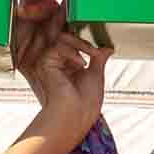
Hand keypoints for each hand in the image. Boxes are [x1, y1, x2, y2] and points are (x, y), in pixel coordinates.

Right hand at [23, 19, 110, 142]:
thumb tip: (107, 49)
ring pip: (61, 39)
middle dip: (83, 41)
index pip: (75, 45)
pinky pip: (56, 47)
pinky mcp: (45, 64)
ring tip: (91, 54)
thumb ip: (99, 59)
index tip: (100, 51)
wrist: (76, 114)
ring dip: (79, 44)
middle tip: (95, 51)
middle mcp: (59, 65)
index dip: (86, 44)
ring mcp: (51, 64)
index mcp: (71, 68)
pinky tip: (81, 63)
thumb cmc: (85, 103)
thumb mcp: (96, 75)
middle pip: (66, 39)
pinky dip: (71, 51)